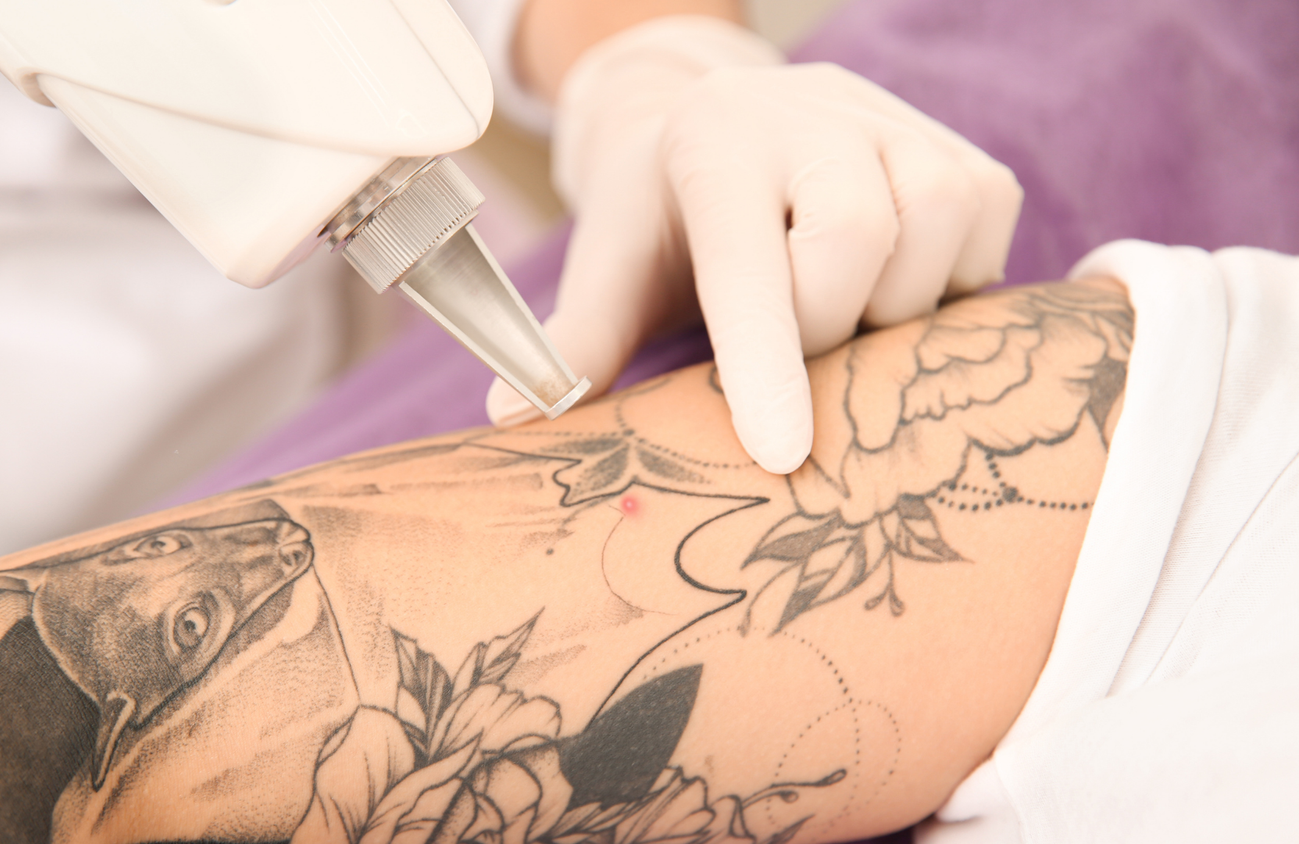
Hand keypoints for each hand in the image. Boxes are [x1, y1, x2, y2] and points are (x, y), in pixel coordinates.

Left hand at [485, 16, 1020, 473]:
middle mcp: (809, 112)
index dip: (765, 361)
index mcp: (710, 144)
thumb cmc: (666, 216)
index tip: (780, 453)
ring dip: (892, 309)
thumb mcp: (614, 266)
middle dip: (828, 326)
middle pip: (857, 239)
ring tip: (840, 310)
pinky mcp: (966, 151)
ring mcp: (897, 123)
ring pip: (934, 234)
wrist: (729, 124)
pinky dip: (947, 287)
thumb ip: (578, 337)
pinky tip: (892, 286)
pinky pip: (988, 233)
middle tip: (792, 340)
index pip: (747, 260)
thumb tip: (512, 414)